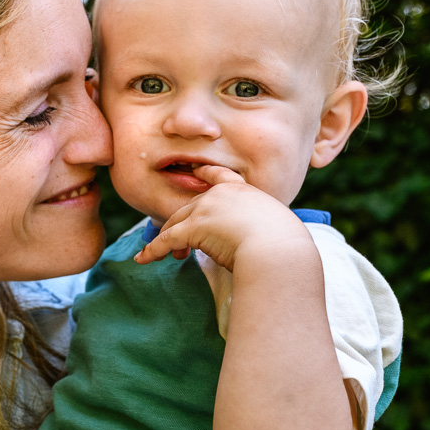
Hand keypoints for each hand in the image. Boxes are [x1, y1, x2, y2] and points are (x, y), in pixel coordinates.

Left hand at [134, 165, 313, 271]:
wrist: (280, 251)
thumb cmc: (286, 245)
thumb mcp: (277, 227)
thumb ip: (261, 226)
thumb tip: (261, 242)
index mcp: (244, 191)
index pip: (220, 177)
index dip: (206, 173)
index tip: (196, 170)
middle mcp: (221, 195)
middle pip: (191, 206)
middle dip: (182, 223)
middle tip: (179, 242)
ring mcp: (206, 209)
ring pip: (176, 222)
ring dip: (168, 239)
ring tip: (163, 255)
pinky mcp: (194, 227)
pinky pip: (167, 240)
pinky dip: (153, 250)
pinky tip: (143, 259)